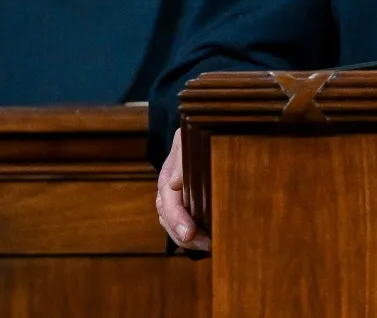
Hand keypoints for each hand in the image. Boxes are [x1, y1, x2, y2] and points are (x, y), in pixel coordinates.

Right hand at [156, 130, 210, 252]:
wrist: (205, 131)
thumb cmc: (197, 136)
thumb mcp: (188, 139)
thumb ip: (182, 160)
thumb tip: (174, 184)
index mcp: (168, 175)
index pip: (167, 201)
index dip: (177, 219)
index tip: (190, 233)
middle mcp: (168, 189)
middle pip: (167, 218)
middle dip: (183, 235)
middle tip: (205, 244)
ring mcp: (176, 198)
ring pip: (173, 225)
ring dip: (188, 240)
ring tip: (209, 245)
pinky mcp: (187, 204)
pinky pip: (183, 224)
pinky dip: (193, 237)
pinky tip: (208, 242)